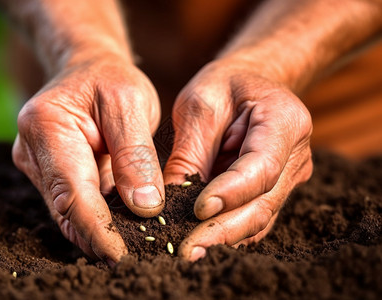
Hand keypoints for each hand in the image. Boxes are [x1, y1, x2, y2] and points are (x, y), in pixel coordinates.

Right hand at [12, 55, 163, 264]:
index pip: (72, 193)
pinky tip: (122, 228)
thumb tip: (145, 207)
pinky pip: (73, 203)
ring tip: (134, 248)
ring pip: (67, 212)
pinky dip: (96, 218)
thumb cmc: (109, 79)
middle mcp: (32, 151)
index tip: (123, 256)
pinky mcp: (49, 173)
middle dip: (99, 238)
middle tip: (135, 259)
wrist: (86, 67)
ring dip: (98, 232)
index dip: (97, 230)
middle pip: (65, 209)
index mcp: (47, 127)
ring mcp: (37, 165)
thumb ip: (135, 155)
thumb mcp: (130, 103)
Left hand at [164, 59, 312, 260]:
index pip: (261, 166)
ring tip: (190, 252)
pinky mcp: (274, 190)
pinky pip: (253, 217)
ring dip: (224, 237)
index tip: (197, 210)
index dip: (231, 192)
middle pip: (263, 202)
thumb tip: (167, 203)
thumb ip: (189, 153)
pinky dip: (228, 231)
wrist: (249, 82)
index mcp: (285, 121)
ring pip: (259, 217)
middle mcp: (296, 154)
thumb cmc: (223, 86)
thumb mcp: (198, 106)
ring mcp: (289, 176)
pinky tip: (202, 242)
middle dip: (224, 229)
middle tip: (189, 250)